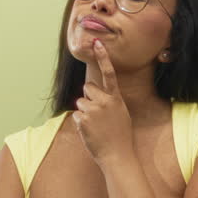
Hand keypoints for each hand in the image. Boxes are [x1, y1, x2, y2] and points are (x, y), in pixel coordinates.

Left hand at [71, 39, 133, 166]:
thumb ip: (110, 102)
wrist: (117, 155)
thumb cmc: (120, 136)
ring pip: (80, 102)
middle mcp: (104, 101)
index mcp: (115, 98)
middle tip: (97, 113)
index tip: (96, 43)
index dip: (103, 57)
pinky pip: (76, 116)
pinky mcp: (82, 120)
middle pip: (87, 88)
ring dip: (84, 112)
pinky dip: (81, 123)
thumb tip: (95, 96)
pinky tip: (90, 132)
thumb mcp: (121, 114)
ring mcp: (92, 110)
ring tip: (95, 125)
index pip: (109, 74)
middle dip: (88, 97)